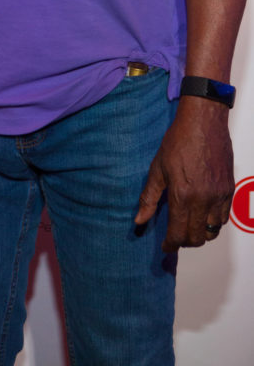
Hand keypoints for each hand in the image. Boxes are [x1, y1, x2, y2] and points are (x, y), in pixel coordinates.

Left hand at [135, 97, 233, 251]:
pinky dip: (213, 221)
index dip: (171, 244)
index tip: (166, 246)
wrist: (202, 122)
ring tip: (189, 225)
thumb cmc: (178, 141)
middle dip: (184, 241)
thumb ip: (149, 197)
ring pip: (213, 230)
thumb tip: (139, 220)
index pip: (178, 234)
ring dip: (200, 233)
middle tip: (175, 236)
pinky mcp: (229, 189)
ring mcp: (219, 196)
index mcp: (183, 195)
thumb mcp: (157, 168)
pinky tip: (203, 213)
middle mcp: (203, 200)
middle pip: (197, 237)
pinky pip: (224, 217)